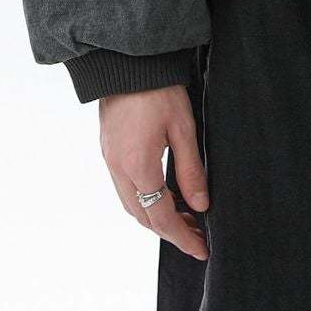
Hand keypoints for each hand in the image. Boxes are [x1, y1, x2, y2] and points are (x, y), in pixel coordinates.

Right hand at [99, 83, 210, 259]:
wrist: (126, 61)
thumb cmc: (157, 90)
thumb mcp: (183, 128)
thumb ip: (191, 170)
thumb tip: (201, 206)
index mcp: (138, 167)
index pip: (162, 217)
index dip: (183, 237)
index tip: (201, 249)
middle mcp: (118, 169)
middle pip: (143, 216)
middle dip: (170, 231)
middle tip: (196, 235)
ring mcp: (109, 160)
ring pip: (131, 205)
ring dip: (155, 217)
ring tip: (184, 216)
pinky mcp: (108, 149)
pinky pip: (124, 188)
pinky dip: (144, 200)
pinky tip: (163, 194)